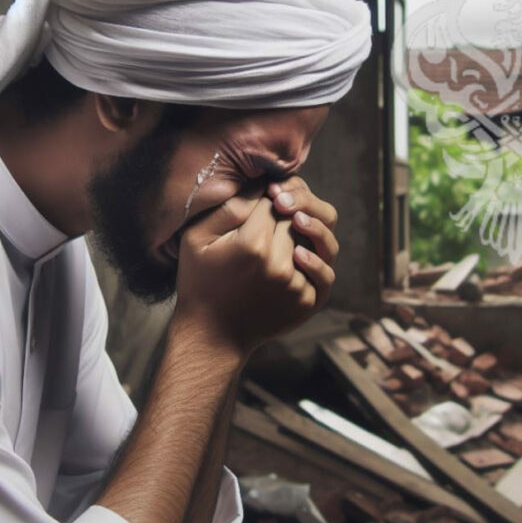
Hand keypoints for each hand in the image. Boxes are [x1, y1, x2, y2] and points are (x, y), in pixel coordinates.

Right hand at [173, 179, 336, 356]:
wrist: (212, 335)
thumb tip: (261, 187)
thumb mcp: (196, 239)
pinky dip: (317, 259)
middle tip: (279, 205)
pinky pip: (324, 271)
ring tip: (294, 225)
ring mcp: (296, 285)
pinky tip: (300, 254)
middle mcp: (279, 264)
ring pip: (316, 241)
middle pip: (297, 218)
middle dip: (289, 207)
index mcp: (252, 244)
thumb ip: (228, 208)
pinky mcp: (307, 301)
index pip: (273, 201)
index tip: (265, 194)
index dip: (270, 192)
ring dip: (308, 230)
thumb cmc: (200, 282)